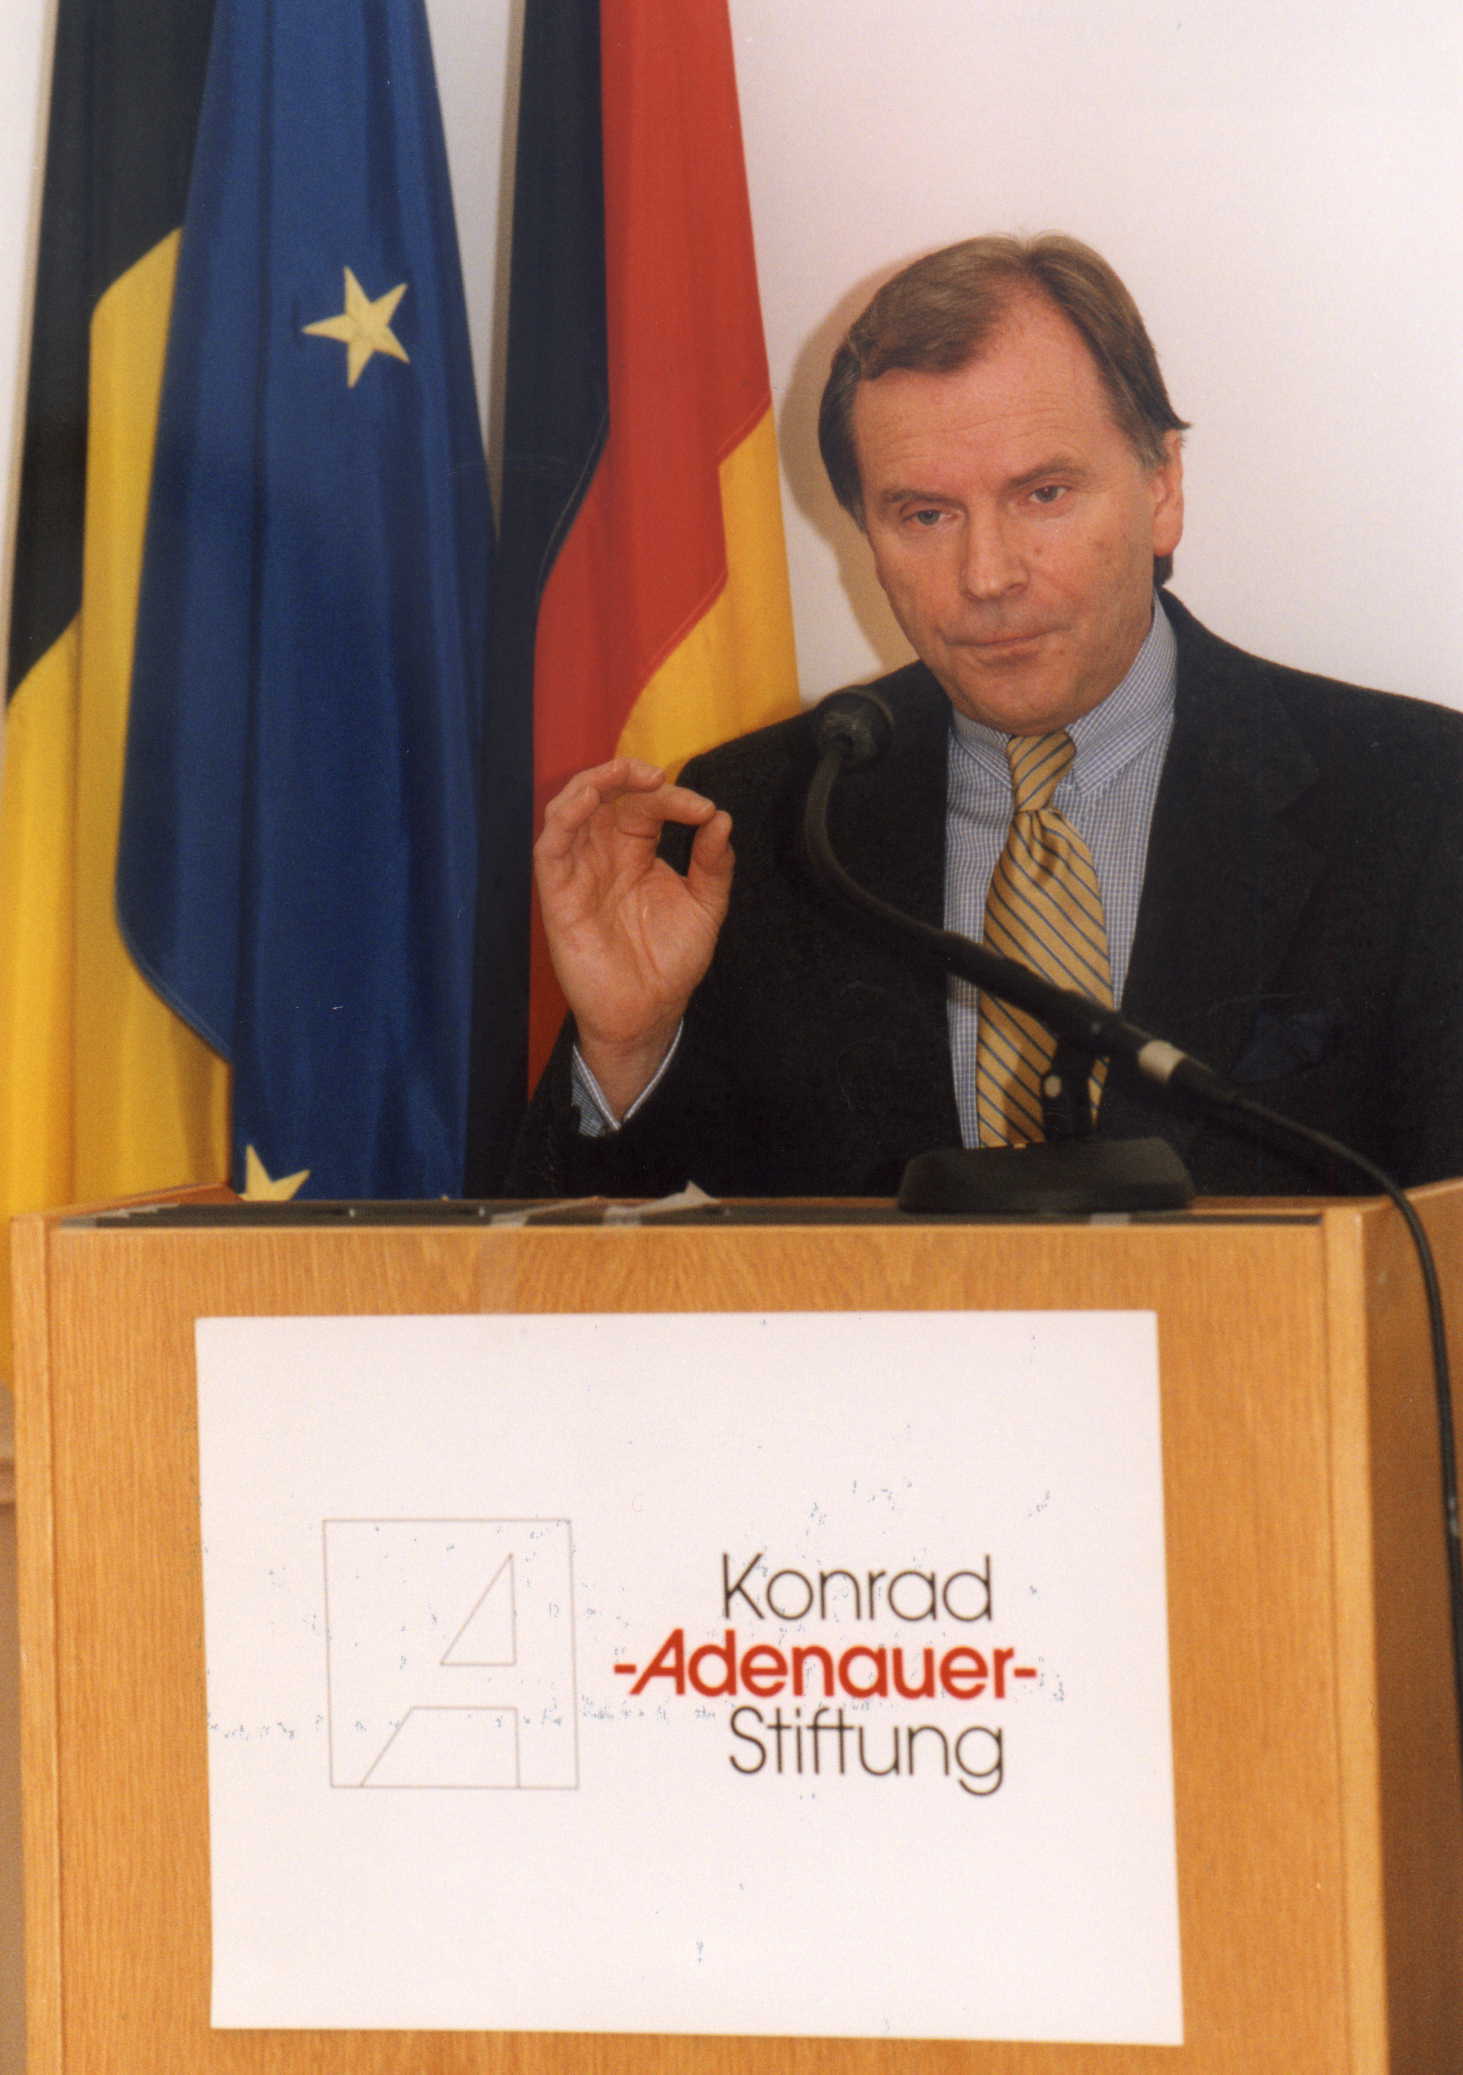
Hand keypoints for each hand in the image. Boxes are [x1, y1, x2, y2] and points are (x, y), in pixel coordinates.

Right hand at [535, 757, 733, 1115]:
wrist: (648, 1014)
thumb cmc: (670, 963)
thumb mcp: (704, 908)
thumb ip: (713, 865)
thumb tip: (722, 819)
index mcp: (636, 853)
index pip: (646, 807)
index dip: (674, 799)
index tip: (705, 812)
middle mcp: (603, 855)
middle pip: (603, 796)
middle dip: (626, 774)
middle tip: (656, 776)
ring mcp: (579, 872)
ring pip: (569, 810)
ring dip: (592, 784)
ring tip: (624, 775)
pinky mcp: (558, 895)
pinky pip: (550, 848)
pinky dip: (563, 819)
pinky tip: (586, 802)